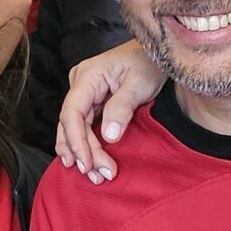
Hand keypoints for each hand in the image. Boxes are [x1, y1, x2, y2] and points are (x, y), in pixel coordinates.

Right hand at [55, 39, 164, 181]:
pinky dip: (87, 145)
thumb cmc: (150, 63)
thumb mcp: (140, 84)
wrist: (159, 55)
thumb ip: (122, 108)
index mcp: (88, 76)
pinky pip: (84, 127)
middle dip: (83, 152)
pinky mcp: (92, 102)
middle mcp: (80, 84)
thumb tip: (109, 136)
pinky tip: (91, 163)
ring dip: (83, 153)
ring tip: (96, 175)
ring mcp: (85, 94)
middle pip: (72, 125)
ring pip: (74, 129)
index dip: (77, 141)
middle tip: (99, 175)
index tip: (88, 162)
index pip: (72, 113)